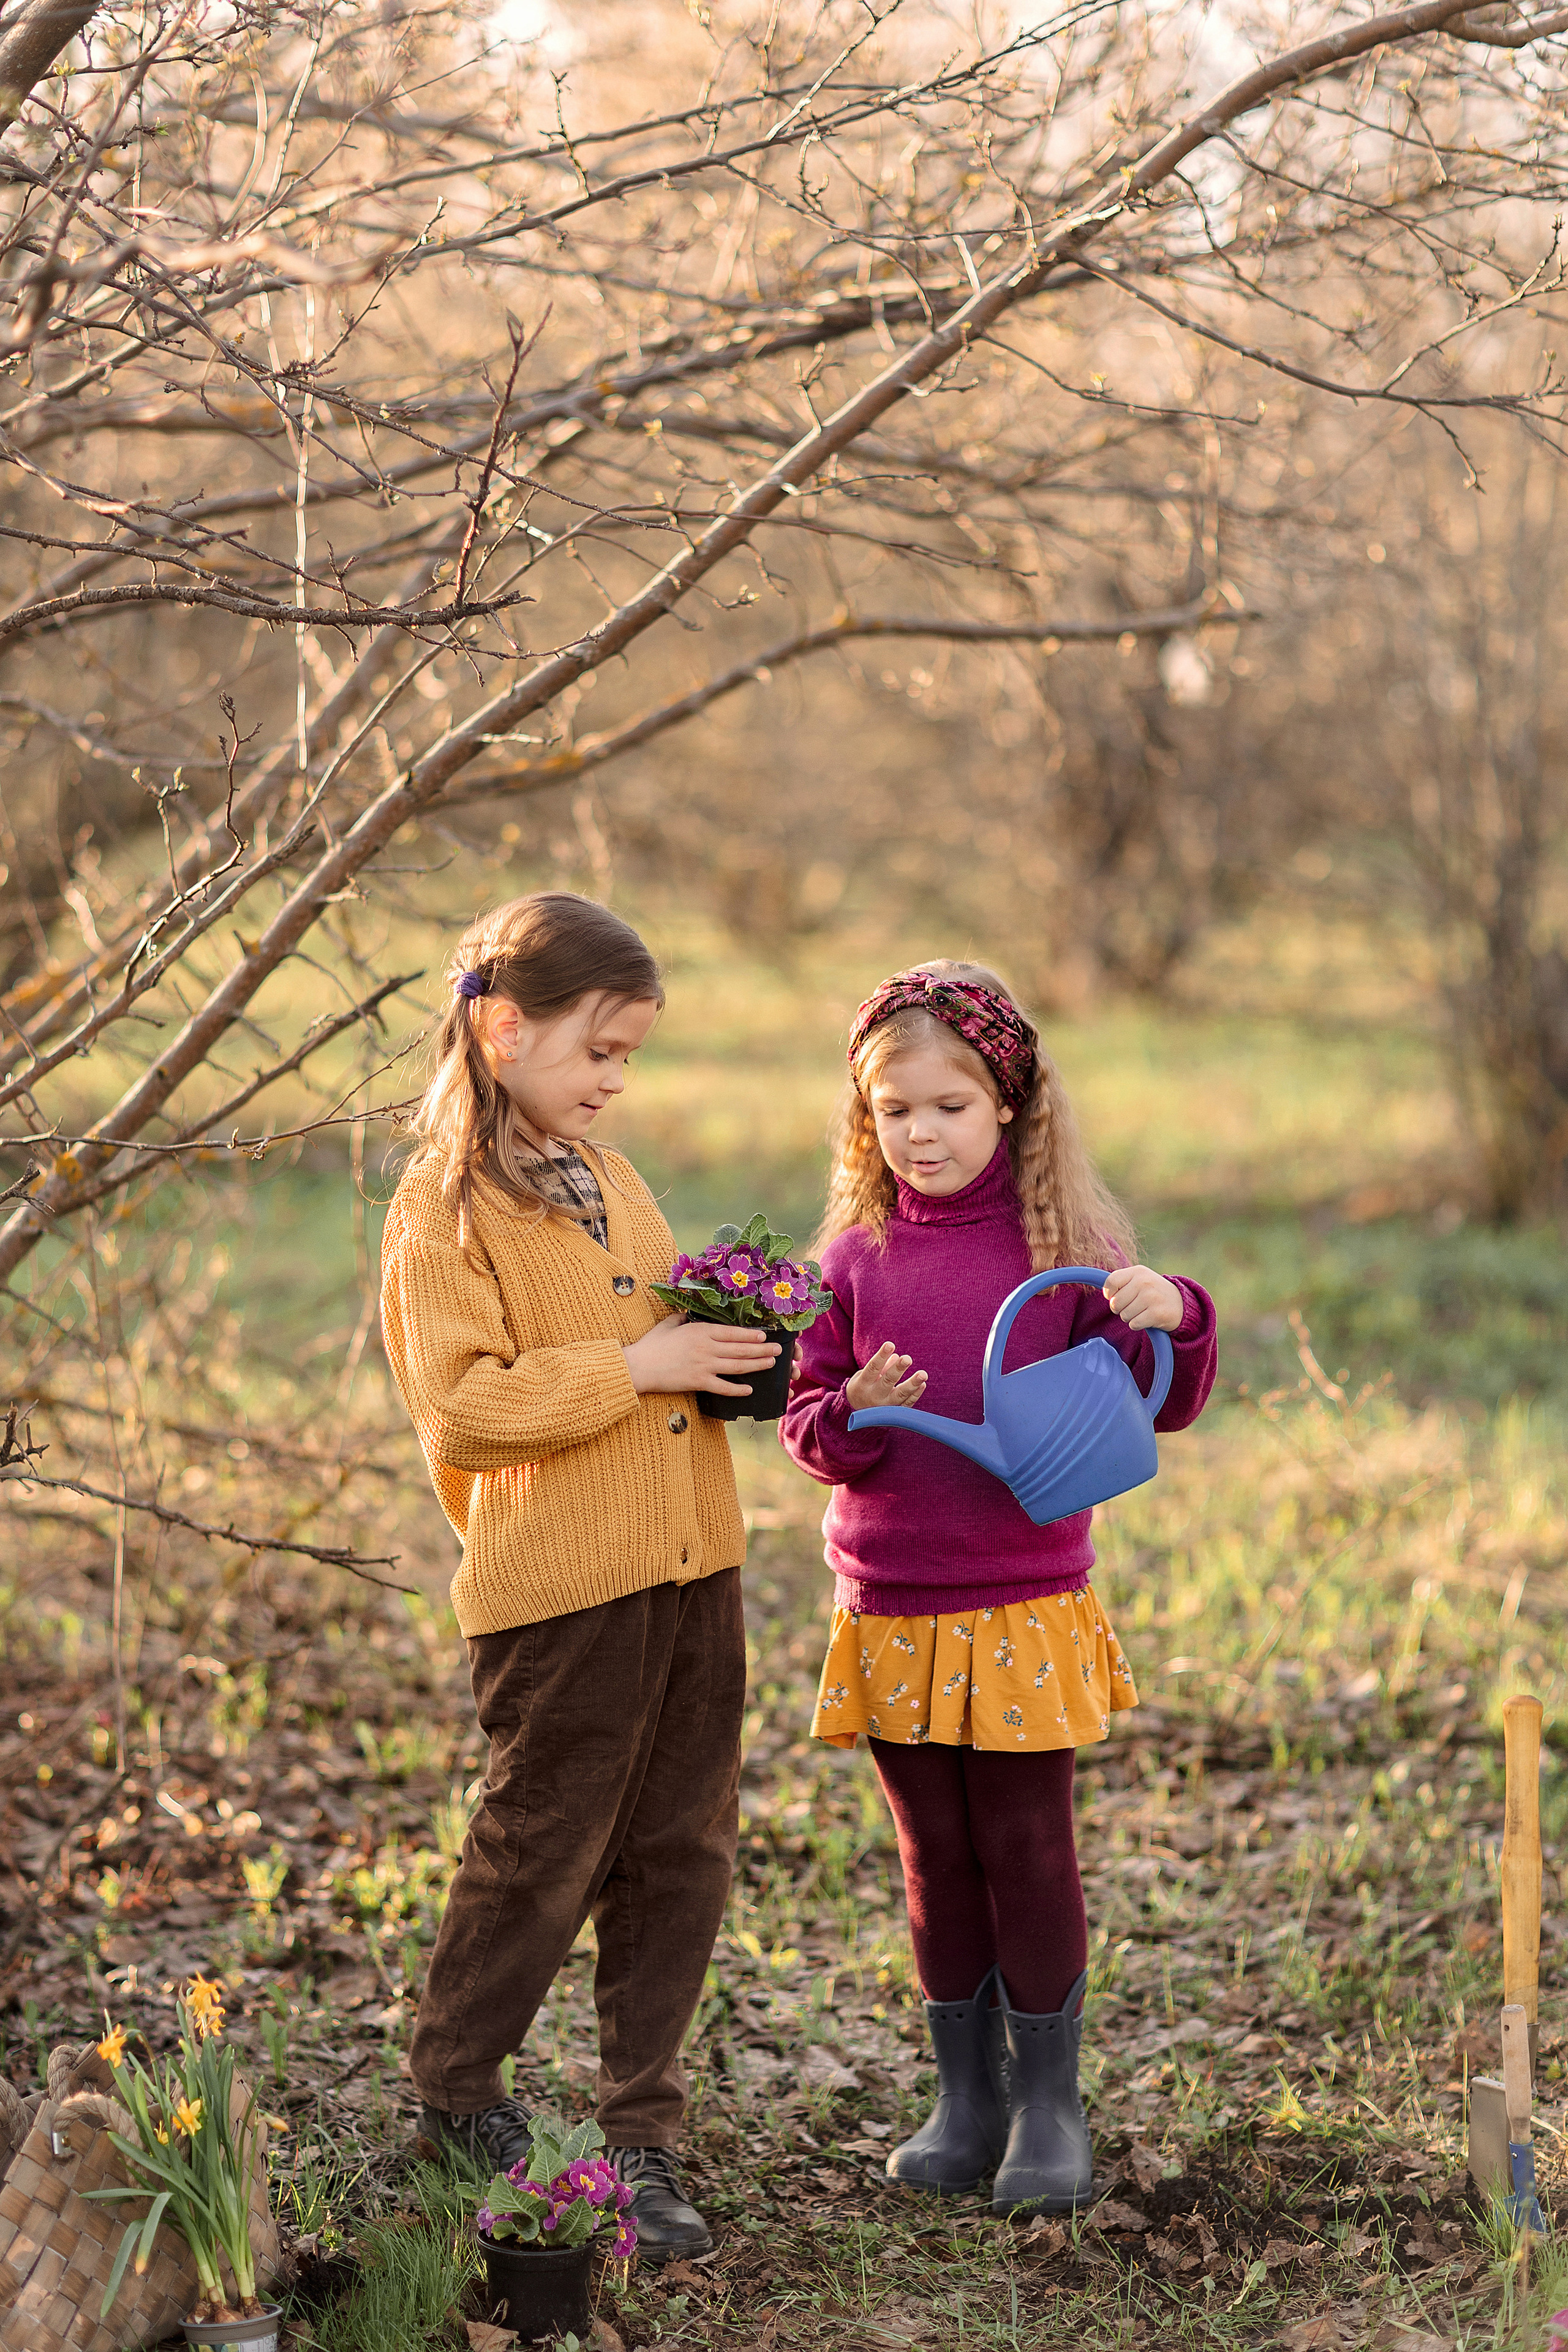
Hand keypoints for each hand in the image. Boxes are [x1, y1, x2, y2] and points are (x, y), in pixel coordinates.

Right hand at [623, 1314, 781, 1397]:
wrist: (638, 1366)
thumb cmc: (651, 1345)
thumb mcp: (669, 1324)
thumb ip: (682, 1318)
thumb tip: (689, 1314)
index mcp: (700, 1331)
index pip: (732, 1332)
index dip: (751, 1335)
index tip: (764, 1336)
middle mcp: (706, 1347)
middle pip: (740, 1349)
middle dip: (762, 1350)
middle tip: (778, 1350)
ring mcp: (704, 1365)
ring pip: (737, 1366)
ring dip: (757, 1365)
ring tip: (771, 1363)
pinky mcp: (698, 1382)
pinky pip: (723, 1387)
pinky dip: (737, 1389)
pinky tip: (750, 1390)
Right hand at [846, 1341, 928, 1411]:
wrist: (856, 1415)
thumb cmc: (862, 1388)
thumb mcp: (864, 1376)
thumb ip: (881, 1367)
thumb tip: (896, 1356)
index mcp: (863, 1384)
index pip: (873, 1368)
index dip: (881, 1356)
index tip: (890, 1344)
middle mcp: (873, 1396)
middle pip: (887, 1381)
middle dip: (898, 1369)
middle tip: (908, 1358)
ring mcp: (884, 1407)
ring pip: (900, 1394)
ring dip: (912, 1384)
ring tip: (923, 1374)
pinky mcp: (893, 1415)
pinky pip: (906, 1405)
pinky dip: (915, 1395)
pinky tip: (922, 1384)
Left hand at [1103, 1265, 1183, 1331]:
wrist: (1181, 1304)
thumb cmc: (1154, 1292)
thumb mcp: (1140, 1279)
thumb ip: (1121, 1282)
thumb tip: (1105, 1293)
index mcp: (1137, 1272)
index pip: (1111, 1282)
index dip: (1109, 1294)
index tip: (1115, 1297)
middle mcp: (1144, 1282)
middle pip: (1115, 1303)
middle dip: (1120, 1309)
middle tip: (1133, 1306)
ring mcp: (1151, 1298)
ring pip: (1124, 1315)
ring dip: (1130, 1317)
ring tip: (1142, 1311)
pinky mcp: (1156, 1314)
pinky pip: (1134, 1324)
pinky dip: (1138, 1324)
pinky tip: (1147, 1318)